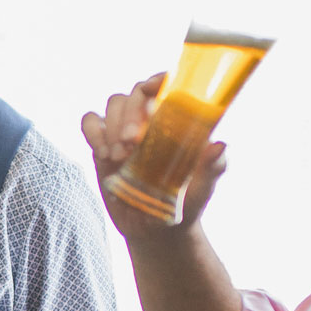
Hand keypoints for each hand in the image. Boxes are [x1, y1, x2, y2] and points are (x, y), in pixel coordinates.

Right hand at [80, 72, 226, 237]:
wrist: (158, 230)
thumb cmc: (187, 204)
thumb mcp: (204, 187)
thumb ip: (213, 166)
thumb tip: (219, 145)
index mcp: (178, 121)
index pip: (167, 85)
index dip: (158, 80)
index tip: (153, 89)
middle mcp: (152, 120)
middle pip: (136, 92)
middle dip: (131, 114)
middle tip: (132, 143)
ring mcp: (125, 130)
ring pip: (114, 104)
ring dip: (113, 126)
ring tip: (120, 158)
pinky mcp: (104, 144)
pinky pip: (91, 122)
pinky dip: (93, 132)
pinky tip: (105, 155)